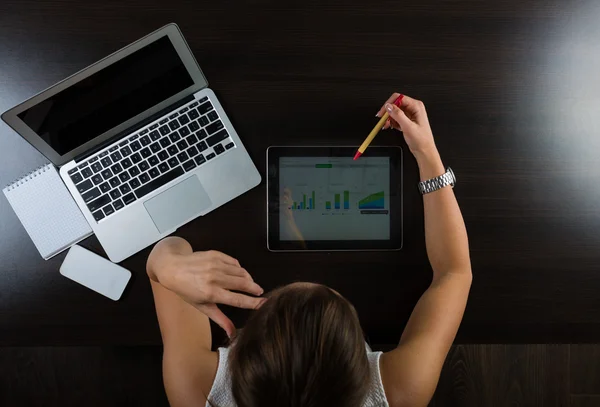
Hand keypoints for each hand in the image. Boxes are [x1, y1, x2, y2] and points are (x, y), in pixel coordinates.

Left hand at [149, 243, 263, 336]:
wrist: (172, 268)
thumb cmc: (186, 290)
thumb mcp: (201, 306)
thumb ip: (220, 319)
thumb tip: (232, 334)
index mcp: (211, 293)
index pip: (238, 299)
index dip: (253, 302)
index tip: (264, 303)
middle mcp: (215, 278)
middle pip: (243, 283)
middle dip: (254, 288)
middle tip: (260, 292)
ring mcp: (216, 265)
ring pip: (241, 272)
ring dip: (248, 278)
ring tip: (249, 284)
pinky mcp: (216, 255)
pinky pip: (234, 262)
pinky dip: (239, 268)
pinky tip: (238, 273)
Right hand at [377, 93, 436, 158]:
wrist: (424, 150)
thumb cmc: (421, 140)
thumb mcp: (408, 127)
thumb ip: (398, 115)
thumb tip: (389, 106)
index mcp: (416, 106)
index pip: (399, 98)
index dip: (389, 104)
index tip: (382, 112)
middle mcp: (413, 108)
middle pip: (396, 104)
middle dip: (388, 112)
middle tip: (382, 119)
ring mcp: (410, 114)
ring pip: (395, 111)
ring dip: (389, 118)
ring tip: (386, 125)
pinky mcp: (407, 120)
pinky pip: (396, 117)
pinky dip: (392, 122)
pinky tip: (391, 126)